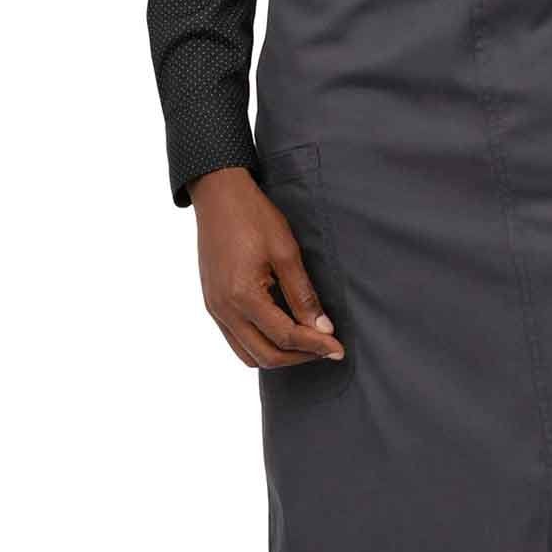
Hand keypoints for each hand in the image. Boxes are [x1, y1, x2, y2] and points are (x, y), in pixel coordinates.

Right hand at [189, 167, 345, 368]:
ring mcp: (214, 308)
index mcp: (242, 296)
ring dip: (278, 355)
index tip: (339, 349)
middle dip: (299, 357)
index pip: (285, 336)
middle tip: (327, 347)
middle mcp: (223, 310)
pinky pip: (235, 339)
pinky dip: (260, 343)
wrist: (218, 194)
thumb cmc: (253, 216)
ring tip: (307, 342)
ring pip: (247, 354)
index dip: (316, 346)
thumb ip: (303, 295)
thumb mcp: (286, 251)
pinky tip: (282, 330)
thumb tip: (323, 328)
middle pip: (265, 356)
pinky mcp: (212, 303)